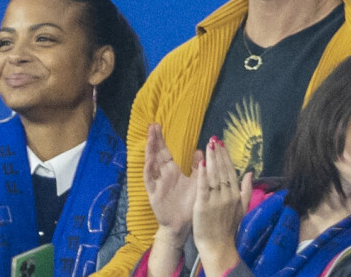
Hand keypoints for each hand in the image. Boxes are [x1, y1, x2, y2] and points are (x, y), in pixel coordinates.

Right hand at [143, 123, 200, 243]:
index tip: (157, 125)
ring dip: (150, 150)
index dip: (160, 139)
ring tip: (150, 137)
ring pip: (151, 164)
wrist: (184, 226)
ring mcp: (157, 184)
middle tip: (152, 125)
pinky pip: (150, 180)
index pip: (164, 152)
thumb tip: (201, 150)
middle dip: (154, 140)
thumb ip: (197, 167)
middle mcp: (162, 175)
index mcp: (172, 171)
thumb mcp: (196, 182)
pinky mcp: (154, 194)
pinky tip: (149, 160)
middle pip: (156, 154)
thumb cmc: (189, 204)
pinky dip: (149, 170)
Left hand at [192, 136, 252, 276]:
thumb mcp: (241, 208)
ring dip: (212, 159)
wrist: (218, 247)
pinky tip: (201, 162)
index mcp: (235, 195)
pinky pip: (203, 187)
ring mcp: (215, 200)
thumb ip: (246, 190)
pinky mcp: (203, 206)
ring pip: (214, 175)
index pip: (231, 171)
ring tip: (209, 145)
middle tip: (214, 139)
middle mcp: (227, 195)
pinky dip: (202, 174)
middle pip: (222, 170)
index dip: (226, 156)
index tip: (222, 143)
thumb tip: (250, 172)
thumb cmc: (228, 227)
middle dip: (218, 153)